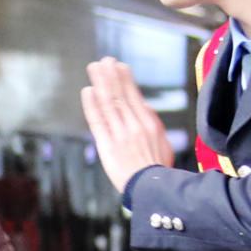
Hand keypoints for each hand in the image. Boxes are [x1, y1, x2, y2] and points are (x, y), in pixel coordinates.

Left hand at [82, 59, 171, 196]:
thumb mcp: (163, 142)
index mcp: (150, 124)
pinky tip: (88, 91)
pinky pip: (98, 121)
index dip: (125, 79)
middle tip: (103, 60)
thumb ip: (152, 122)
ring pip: (109, 104)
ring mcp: (120, 135)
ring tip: (94, 68)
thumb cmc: (158, 169)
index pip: (134, 96)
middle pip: (120, 96)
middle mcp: (135, 126)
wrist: (152, 190)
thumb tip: (145, 106)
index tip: (118, 65)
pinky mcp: (108, 146)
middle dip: (111, 76)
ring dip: (100, 83)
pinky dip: (92, 105)